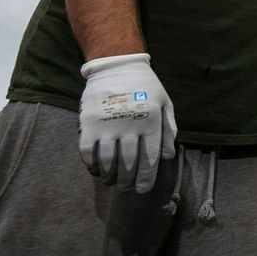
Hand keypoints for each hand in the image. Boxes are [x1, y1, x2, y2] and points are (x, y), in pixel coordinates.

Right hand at [77, 53, 176, 192]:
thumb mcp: (165, 103)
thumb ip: (168, 129)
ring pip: (107, 162)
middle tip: (127, 188)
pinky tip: (96, 170)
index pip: (149, 159)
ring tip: (112, 181)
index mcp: (150, 122)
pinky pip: (87, 152)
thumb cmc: (145, 86)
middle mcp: (129, 126)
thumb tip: (167, 156)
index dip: (146, 178)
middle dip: (128, 181)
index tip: (143, 190)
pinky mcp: (88, 123)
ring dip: (110, 176)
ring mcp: (106, 125)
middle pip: (128, 164)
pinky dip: (91, 165)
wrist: (116, 65)